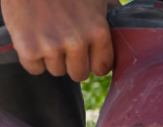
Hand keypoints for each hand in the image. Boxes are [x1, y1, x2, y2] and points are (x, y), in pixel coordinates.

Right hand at [1, 0, 115, 80]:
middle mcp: (77, 42)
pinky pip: (34, 68)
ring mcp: (52, 46)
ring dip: (51, 58)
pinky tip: (31, 40)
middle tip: (62, 44)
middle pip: (79, 74)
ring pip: (57, 70)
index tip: (86, 56)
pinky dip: (32, 58)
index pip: (101, 67)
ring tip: (45, 35)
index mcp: (97, 31)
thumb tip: (126, 19)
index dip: (93, 63)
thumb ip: (110, 9)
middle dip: (72, 62)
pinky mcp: (29, 48)